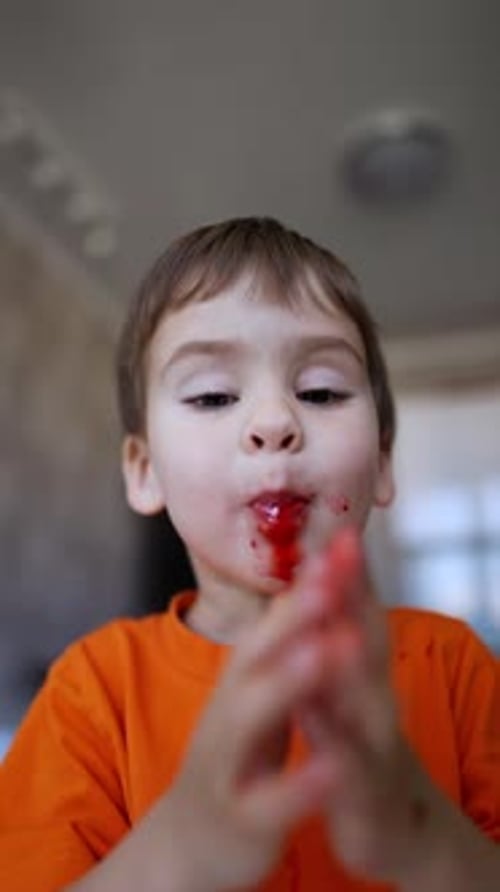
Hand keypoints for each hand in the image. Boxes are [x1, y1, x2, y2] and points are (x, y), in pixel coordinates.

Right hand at [157, 577, 340, 891]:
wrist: (190, 836)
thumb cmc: (235, 751)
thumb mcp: (252, 693)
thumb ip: (279, 642)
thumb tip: (311, 575)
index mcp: (240, 679)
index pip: (273, 624)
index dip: (306, 585)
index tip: (340, 543)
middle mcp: (227, 710)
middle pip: (255, 656)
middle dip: (294, 616)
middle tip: (330, 577)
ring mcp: (227, 762)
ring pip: (250, 718)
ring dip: (289, 680)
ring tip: (328, 648)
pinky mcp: (239, 817)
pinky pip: (269, 800)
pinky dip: (299, 783)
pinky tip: (333, 766)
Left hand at [296, 528, 439, 883]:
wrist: (398, 826)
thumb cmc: (360, 745)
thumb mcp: (345, 689)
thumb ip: (333, 643)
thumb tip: (318, 586)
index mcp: (361, 673)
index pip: (354, 612)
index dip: (345, 572)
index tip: (334, 526)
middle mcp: (376, 699)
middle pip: (366, 639)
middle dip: (354, 594)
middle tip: (344, 548)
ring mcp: (376, 746)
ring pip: (366, 703)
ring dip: (355, 666)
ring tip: (345, 631)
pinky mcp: (366, 795)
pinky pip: (354, 776)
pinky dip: (345, 759)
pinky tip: (333, 747)